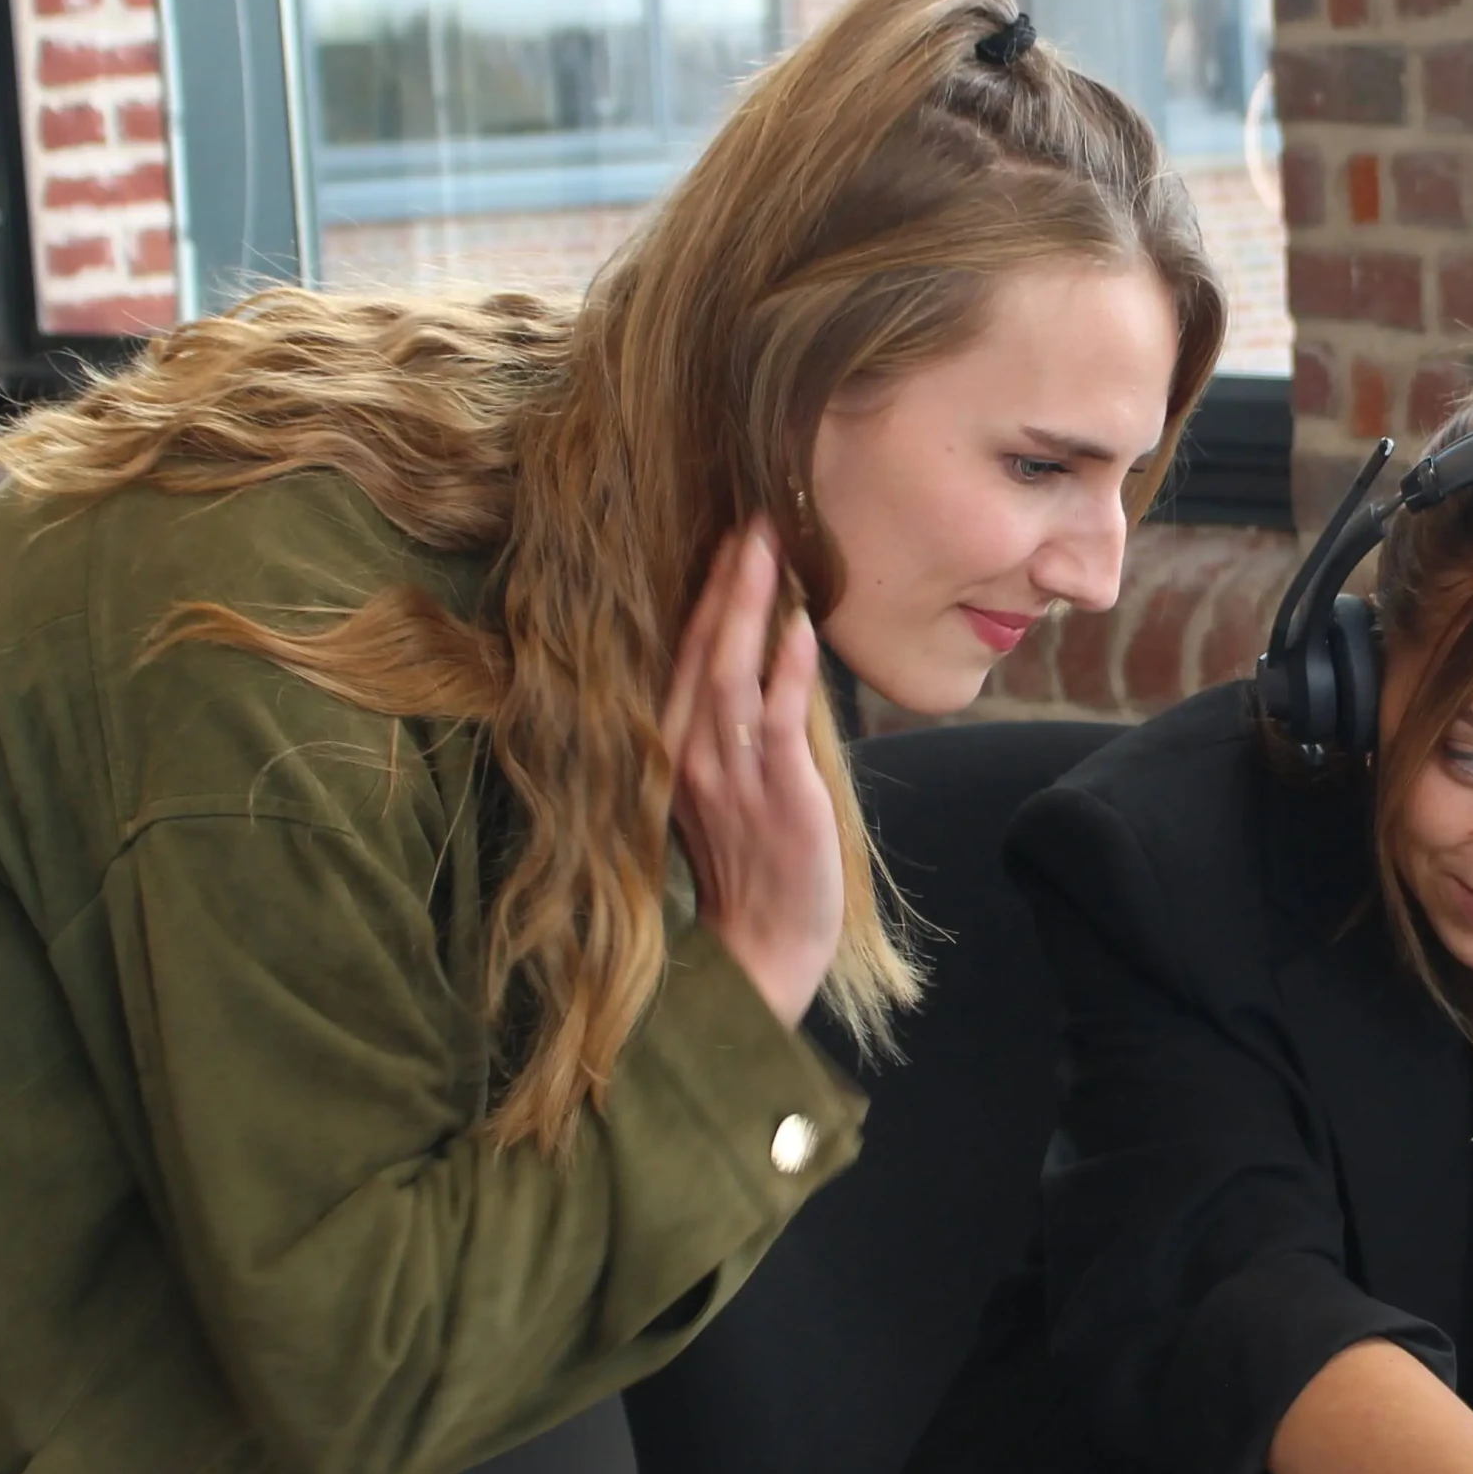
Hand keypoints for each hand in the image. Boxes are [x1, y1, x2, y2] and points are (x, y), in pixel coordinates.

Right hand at [667, 522, 841, 1025]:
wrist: (760, 955)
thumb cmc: (751, 872)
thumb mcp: (727, 794)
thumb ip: (733, 733)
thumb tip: (764, 667)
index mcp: (673, 754)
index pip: (682, 658)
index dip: (702, 598)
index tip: (724, 540)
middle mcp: (689, 757)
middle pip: (698, 651)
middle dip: (723, 582)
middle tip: (752, 518)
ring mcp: (730, 776)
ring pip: (728, 672)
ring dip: (749, 606)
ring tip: (769, 548)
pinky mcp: (777, 797)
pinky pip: (776, 722)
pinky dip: (785, 669)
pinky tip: (798, 625)